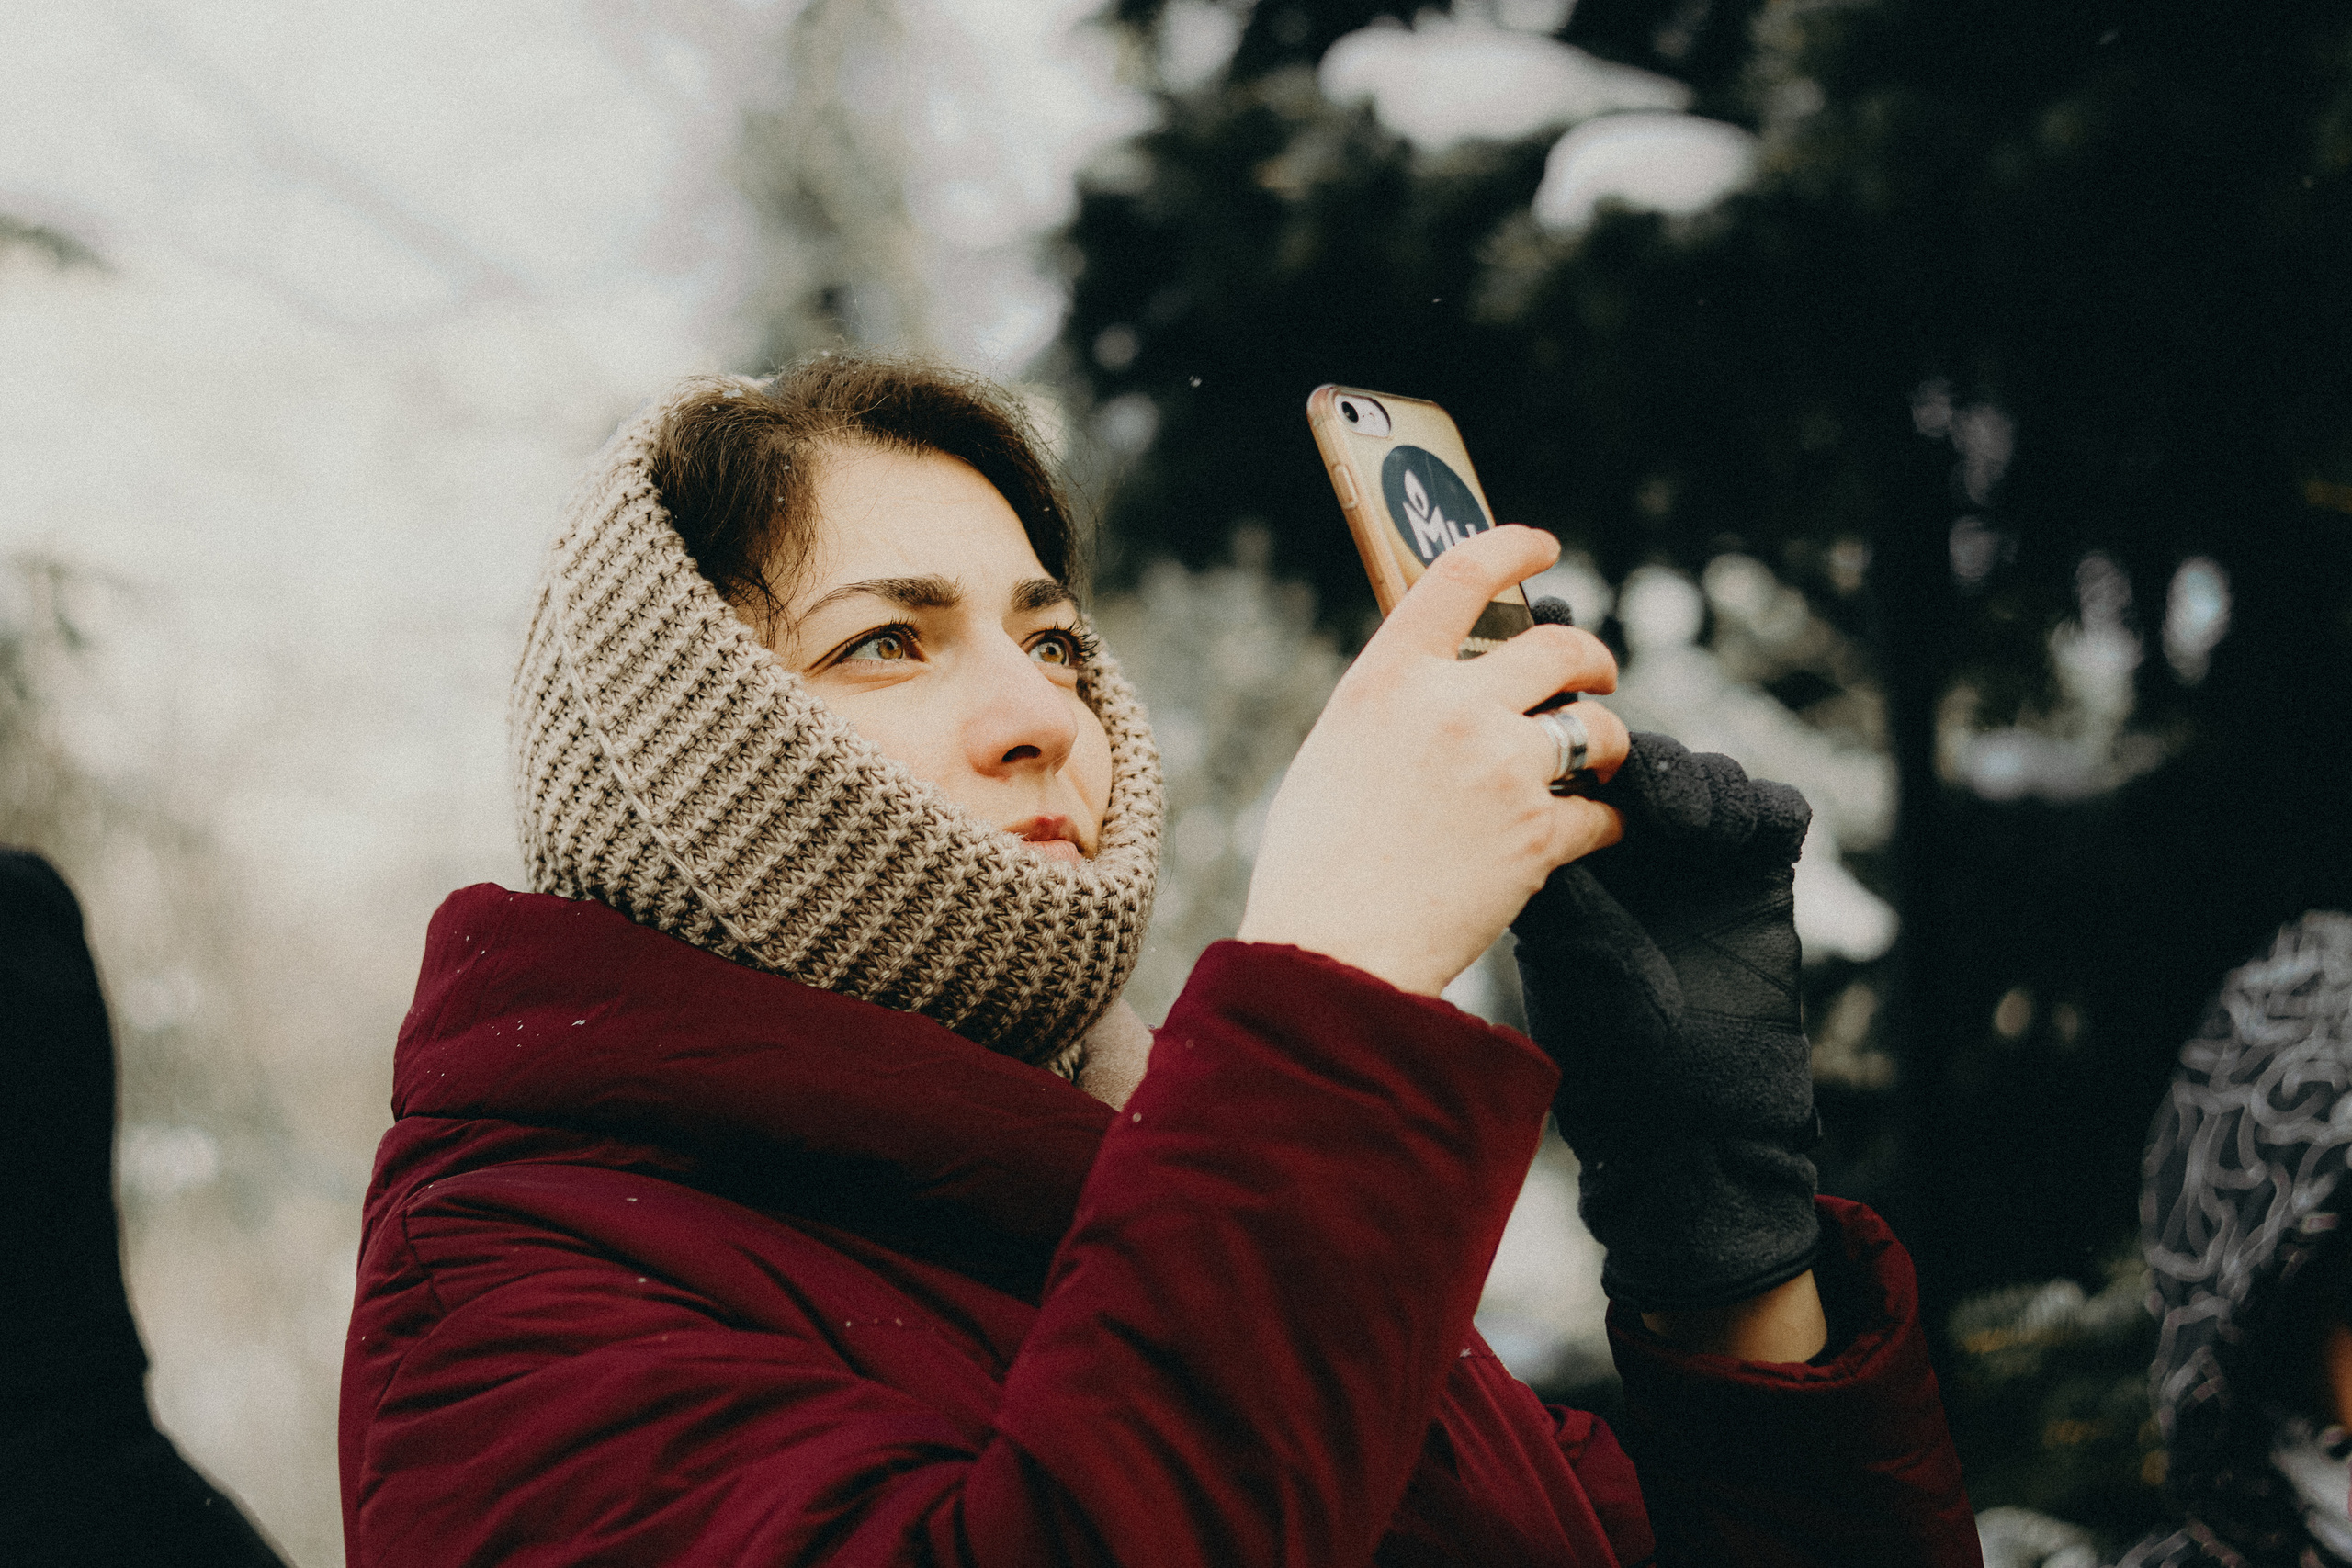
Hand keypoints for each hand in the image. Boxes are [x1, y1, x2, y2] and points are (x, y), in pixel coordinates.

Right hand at [1239, 526, 1629, 996]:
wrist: (1332, 951)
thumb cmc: (1315, 865)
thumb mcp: (1336, 752)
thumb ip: (1394, 709)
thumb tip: (1443, 695)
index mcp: (1388, 678)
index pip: (1461, 574)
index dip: (1513, 547)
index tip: (1543, 546)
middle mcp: (1451, 706)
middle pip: (1558, 646)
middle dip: (1592, 660)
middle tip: (1596, 678)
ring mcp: (1501, 766)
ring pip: (1594, 729)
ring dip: (1606, 743)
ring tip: (1597, 761)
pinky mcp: (1538, 834)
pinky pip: (1601, 812)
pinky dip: (1604, 823)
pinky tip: (1596, 831)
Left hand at [1510, 733, 1821, 1313]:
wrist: (1699, 1121)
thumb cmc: (1615, 1053)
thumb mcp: (1571, 958)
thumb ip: (1563, 881)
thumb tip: (1541, 803)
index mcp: (1573, 868)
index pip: (1582, 783)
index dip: (1590, 768)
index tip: (1595, 783)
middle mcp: (1636, 860)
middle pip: (1648, 766)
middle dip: (1655, 769)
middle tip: (1656, 797)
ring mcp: (1700, 867)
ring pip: (1712, 779)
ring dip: (1708, 786)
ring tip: (1700, 827)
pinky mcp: (1761, 881)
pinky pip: (1775, 813)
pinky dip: (1767, 806)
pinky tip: (1753, 836)